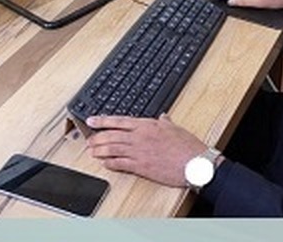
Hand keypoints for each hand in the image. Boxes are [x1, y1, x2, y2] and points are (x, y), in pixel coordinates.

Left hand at [85, 114, 209, 186]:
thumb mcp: (175, 128)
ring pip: (113, 148)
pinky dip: (111, 163)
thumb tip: (163, 116)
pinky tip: (105, 163)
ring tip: (92, 151)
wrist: (195, 162)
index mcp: (147, 125)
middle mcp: (140, 137)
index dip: (103, 120)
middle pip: (112, 135)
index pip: (119, 120)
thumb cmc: (187, 146)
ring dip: (100, 150)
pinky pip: (121, 164)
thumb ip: (165, 121)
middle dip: (97, 137)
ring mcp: (140, 152)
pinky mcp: (142, 166)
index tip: (92, 120)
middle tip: (88, 139)